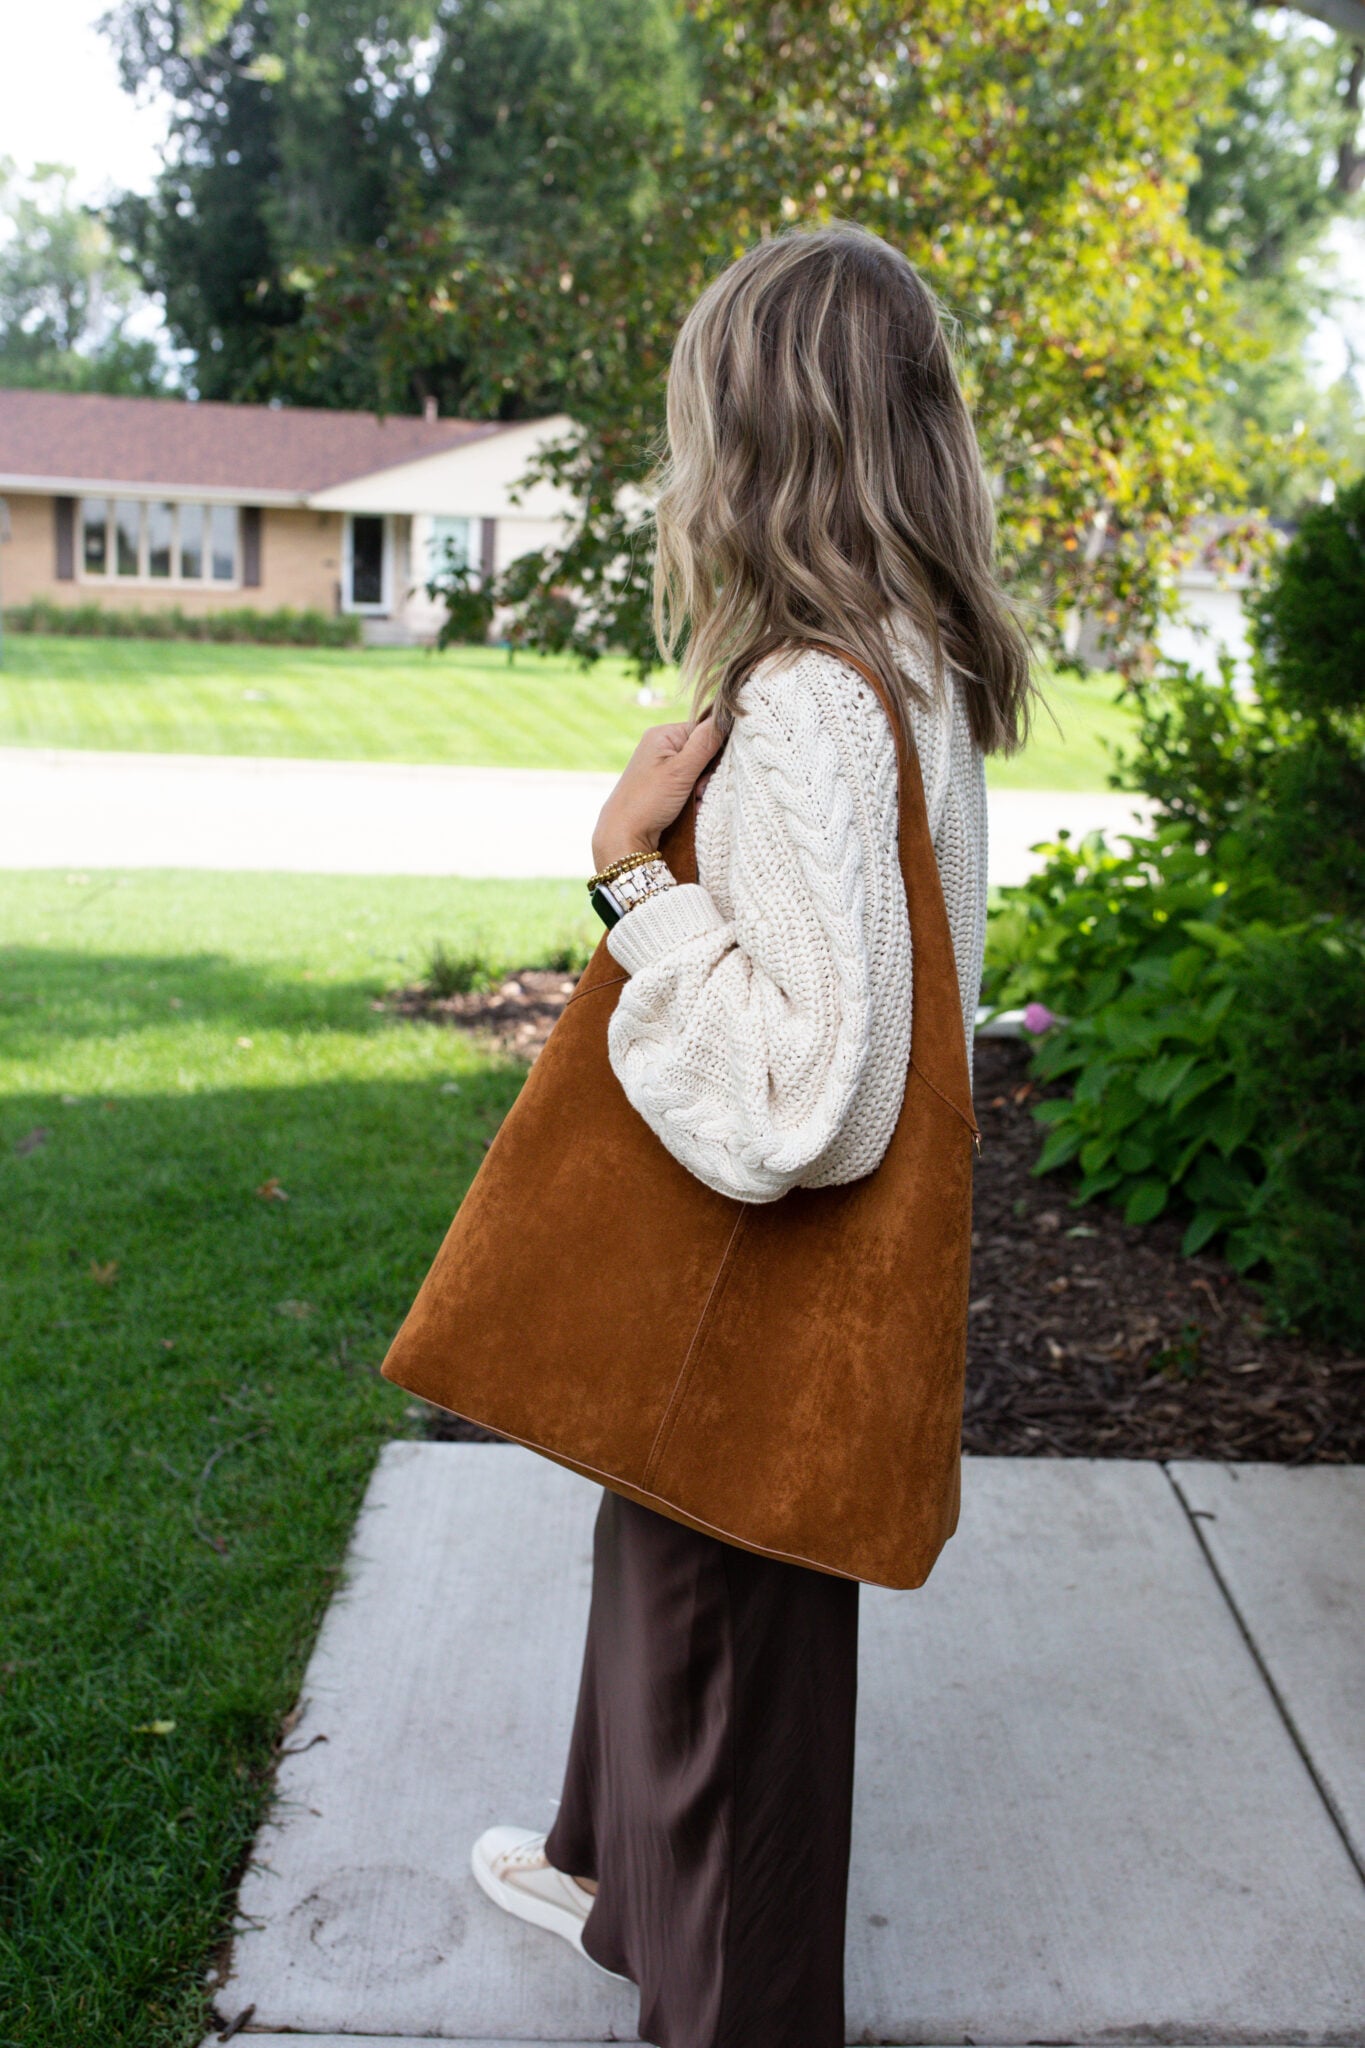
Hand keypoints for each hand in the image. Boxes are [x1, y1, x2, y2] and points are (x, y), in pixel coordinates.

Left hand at [591, 715, 724, 872]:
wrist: (623, 835)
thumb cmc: (648, 800)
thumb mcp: (680, 770)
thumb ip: (705, 743)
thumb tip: (727, 715)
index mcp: (663, 734)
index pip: (704, 730)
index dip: (714, 751)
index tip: (709, 773)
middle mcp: (662, 747)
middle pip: (703, 751)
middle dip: (707, 774)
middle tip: (698, 791)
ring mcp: (662, 767)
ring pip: (699, 771)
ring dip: (703, 788)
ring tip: (694, 802)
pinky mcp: (664, 785)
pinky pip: (690, 785)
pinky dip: (694, 797)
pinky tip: (691, 808)